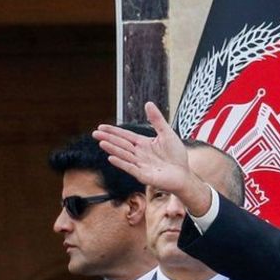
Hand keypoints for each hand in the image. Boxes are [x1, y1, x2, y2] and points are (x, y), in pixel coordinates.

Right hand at [93, 102, 211, 215]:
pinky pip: (131, 168)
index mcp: (143, 144)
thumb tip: (148, 103)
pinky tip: (112, 158)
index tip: (101, 126)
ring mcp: (140, 165)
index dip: (113, 131)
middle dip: (108, 138)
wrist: (184, 175)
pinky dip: (122, 163)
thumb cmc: (176, 156)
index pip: (125, 136)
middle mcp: (139, 154)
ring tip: (102, 142)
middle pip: (121, 144)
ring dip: (113, 149)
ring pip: (124, 155)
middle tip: (94, 133)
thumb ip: (157, 120)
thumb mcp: (167, 134)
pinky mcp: (144, 176)